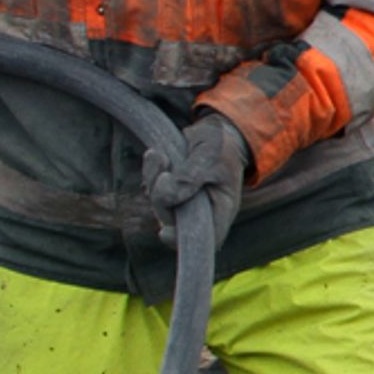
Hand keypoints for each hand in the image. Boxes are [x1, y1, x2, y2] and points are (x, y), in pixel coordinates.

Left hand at [141, 114, 247, 248]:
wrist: (217, 132)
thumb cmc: (221, 145)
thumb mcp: (209, 156)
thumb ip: (189, 177)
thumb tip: (165, 197)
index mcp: (221, 209)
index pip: (206, 239)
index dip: (184, 241)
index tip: (164, 232)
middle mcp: (203, 211)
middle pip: (173, 220)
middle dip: (160, 195)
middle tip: (162, 162)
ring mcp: (186, 203)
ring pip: (160, 204)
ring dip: (153, 179)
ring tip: (159, 155)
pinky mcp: (173, 192)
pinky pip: (154, 190)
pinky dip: (151, 173)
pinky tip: (157, 156)